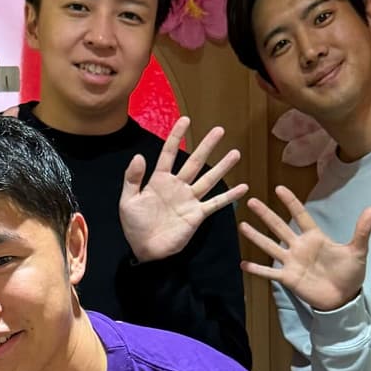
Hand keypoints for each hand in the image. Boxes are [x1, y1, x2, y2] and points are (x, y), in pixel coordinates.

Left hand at [118, 118, 247, 263]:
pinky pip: (215, 203)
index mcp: (159, 180)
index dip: (176, 136)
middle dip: (207, 146)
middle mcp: (177, 186)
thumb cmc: (134, 227)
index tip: (185, 120)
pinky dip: (229, 196)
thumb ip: (132, 179)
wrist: (145, 251)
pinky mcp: (197, 215)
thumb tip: (139, 156)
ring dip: (222, 167)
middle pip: (194, 162)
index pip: (168, 153)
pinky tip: (243, 187)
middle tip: (219, 130)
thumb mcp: (127, 201)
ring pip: (208, 179)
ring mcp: (189, 200)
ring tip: (235, 153)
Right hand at [240, 186, 370, 311]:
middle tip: (251, 201)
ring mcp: (292, 262)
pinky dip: (257, 269)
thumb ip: (362, 231)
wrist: (344, 299)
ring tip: (242, 225)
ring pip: (270, 246)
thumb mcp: (358, 251)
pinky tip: (243, 263)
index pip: (300, 215)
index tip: (278, 188)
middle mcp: (300, 247)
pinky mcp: (288, 279)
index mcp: (315, 237)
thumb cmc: (350, 273)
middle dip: (266, 214)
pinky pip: (270, 273)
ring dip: (256, 237)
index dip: (290, 202)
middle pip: (279, 227)